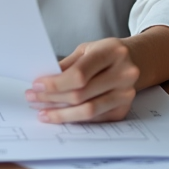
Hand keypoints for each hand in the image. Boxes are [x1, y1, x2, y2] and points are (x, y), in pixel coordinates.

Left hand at [25, 37, 140, 122]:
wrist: (135, 60)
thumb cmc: (105, 53)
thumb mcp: (86, 49)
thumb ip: (67, 65)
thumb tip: (42, 84)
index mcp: (113, 52)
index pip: (79, 74)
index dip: (55, 83)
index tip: (36, 86)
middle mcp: (124, 73)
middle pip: (81, 94)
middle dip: (52, 99)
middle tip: (33, 99)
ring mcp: (126, 94)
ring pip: (88, 111)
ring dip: (61, 114)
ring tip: (43, 112)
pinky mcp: (123, 109)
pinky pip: (94, 119)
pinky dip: (74, 118)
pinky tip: (60, 115)